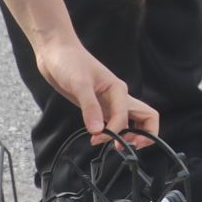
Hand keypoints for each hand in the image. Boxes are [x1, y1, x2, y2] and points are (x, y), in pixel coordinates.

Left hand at [36, 36, 157, 141]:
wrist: (56, 52)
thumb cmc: (69, 61)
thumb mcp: (79, 83)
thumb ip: (89, 107)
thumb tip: (98, 130)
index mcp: (118, 89)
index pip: (128, 116)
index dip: (116, 131)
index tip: (98, 138)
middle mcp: (118, 97)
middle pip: (145, 117)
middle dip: (142, 135)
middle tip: (125, 148)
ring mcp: (109, 102)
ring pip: (131, 121)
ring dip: (128, 136)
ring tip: (114, 146)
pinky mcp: (97, 106)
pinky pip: (113, 122)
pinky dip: (112, 133)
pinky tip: (99, 137)